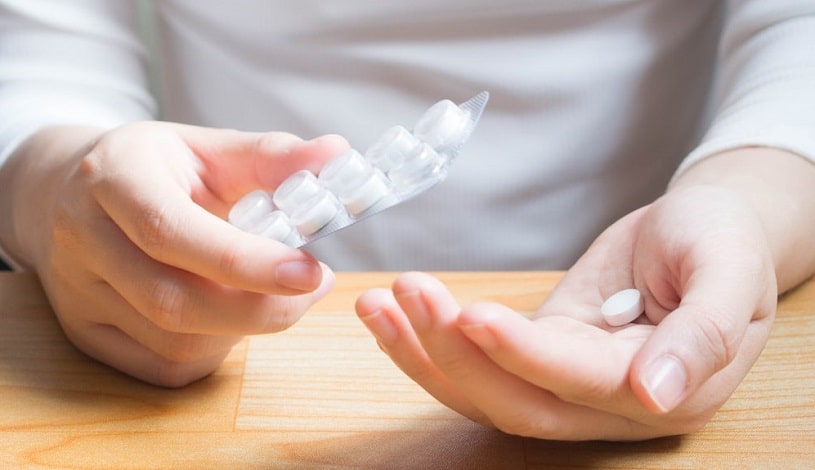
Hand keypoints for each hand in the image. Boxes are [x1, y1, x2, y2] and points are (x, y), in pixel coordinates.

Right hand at [0, 122, 348, 386]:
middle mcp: (82, 236)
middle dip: (260, 308)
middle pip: (173, 301)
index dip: (244, 261)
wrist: (73, 192)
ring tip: (272, 293)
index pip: (170, 231)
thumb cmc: (158, 169)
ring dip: (242, 328)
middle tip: (312, 288)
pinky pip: (162, 364)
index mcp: (113, 176)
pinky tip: (233, 316)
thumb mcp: (210, 148)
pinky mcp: (85, 332)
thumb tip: (338, 155)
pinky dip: (215, 349)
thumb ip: (274, 156)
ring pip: (173, 341)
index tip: (309, 271)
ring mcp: (77, 292)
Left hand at [355, 185, 776, 439]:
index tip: (474, 315)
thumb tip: (657, 392)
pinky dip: (430, 342)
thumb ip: (703, 333)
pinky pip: (477, 363)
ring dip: (424, 353)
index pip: (581, 382)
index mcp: (668, 389)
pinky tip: (391, 312)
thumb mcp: (728, 270)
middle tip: (410, 290)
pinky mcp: (537, 354)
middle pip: (517, 400)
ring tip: (379, 303)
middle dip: (455, 352)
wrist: (704, 229)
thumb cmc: (723, 240)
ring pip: (484, 392)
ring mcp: (567, 382)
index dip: (525, 355)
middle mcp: (609, 403)